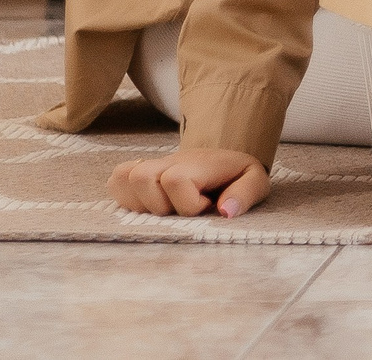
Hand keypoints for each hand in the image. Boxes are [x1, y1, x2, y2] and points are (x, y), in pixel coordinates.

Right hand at [108, 147, 269, 218]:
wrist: (225, 159)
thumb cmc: (237, 175)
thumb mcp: (255, 181)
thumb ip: (245, 194)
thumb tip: (225, 211)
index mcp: (198, 163)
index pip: (175, 180)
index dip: (189, 204)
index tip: (207, 207)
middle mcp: (169, 161)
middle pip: (141, 177)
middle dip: (160, 205)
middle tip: (181, 209)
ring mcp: (151, 166)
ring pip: (122, 179)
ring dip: (141, 202)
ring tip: (166, 207)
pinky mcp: (137, 173)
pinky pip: (115, 182)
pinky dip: (125, 197)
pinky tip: (149, 205)